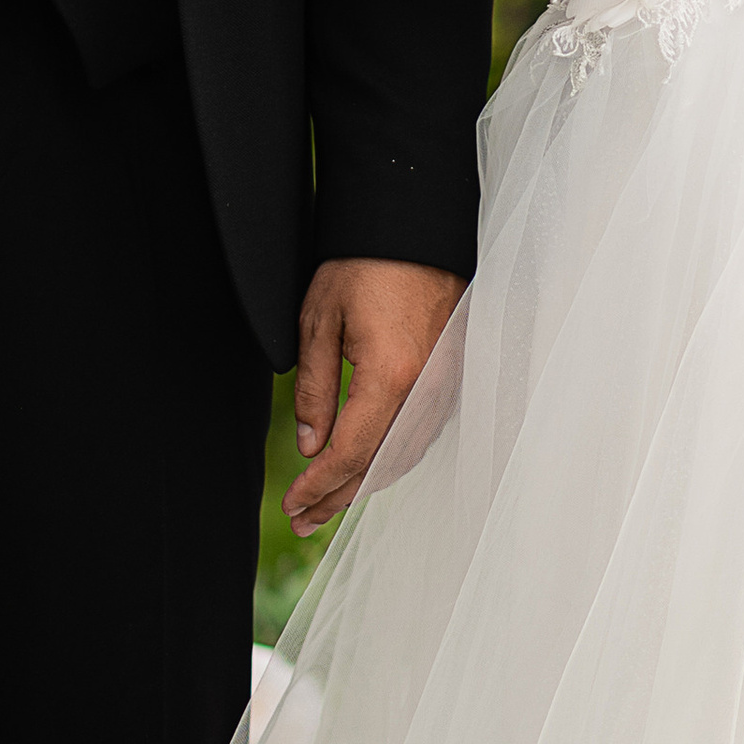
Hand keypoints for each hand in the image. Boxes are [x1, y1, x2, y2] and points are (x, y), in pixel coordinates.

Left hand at [286, 255, 465, 535]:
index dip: (318, 486)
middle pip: (381, 464)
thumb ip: (314, 390)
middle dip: (339, 496)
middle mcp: (427, 389)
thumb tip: (310, 445)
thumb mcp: (319, 322)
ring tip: (328, 500)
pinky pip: (421, 432)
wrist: (415, 225)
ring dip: (366, 481)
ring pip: (405, 454)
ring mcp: (445, 383)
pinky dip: (391, 456)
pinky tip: (368, 462)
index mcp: (391, 378)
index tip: (291, 503)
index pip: (352, 454)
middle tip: (303, 519)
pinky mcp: (451, 373)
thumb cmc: (363, 264)